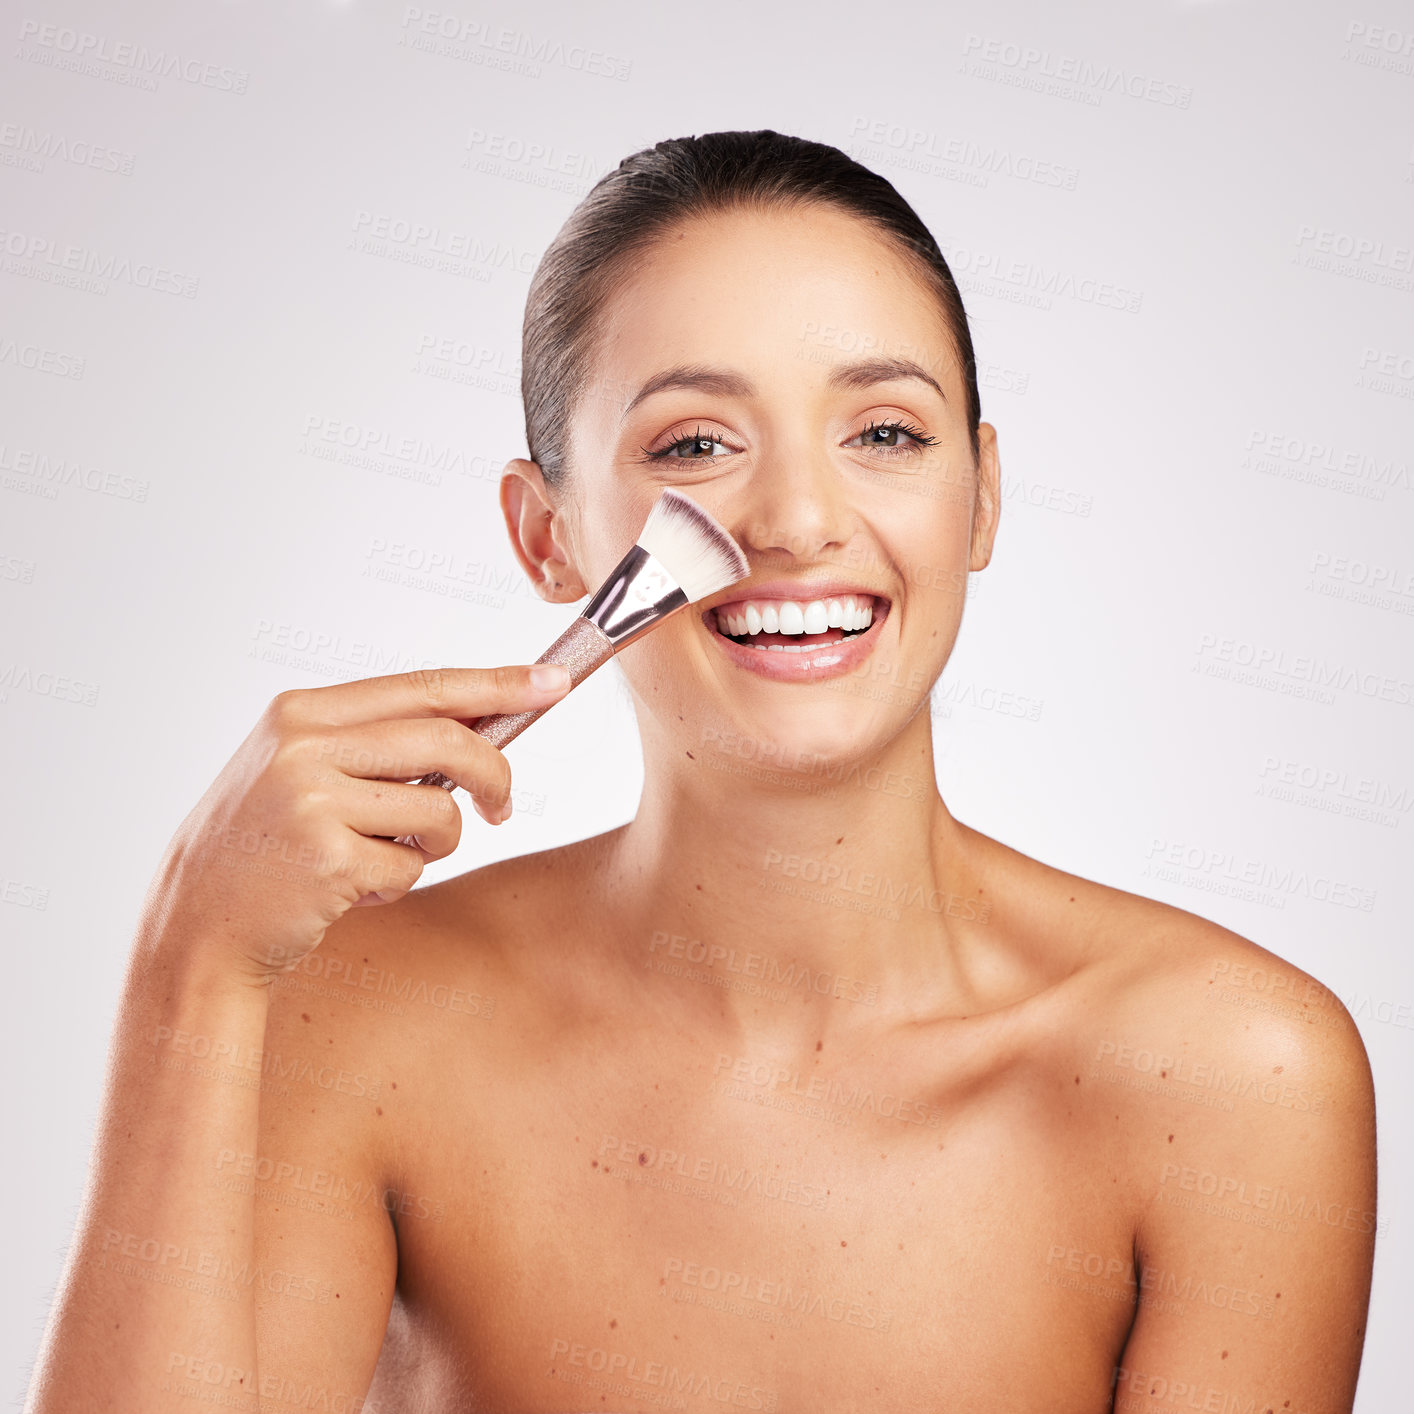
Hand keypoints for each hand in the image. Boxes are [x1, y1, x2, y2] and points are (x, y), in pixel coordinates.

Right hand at [150, 664, 570, 980]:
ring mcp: (311, 801)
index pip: (423, 685)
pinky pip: (412, 867)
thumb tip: (485, 721)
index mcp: (302, 711)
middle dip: (494, 776)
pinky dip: (398, 884)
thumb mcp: (304, 769)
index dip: (497, 684)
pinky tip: (350, 889)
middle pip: (447, 741)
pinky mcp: (327, 859)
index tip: (554, 683)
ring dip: (436, 845)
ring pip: (440, 811)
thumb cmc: (268, 844)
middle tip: (502, 809)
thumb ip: (378, 741)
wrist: (196, 922)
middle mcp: (303, 746)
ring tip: (387, 857)